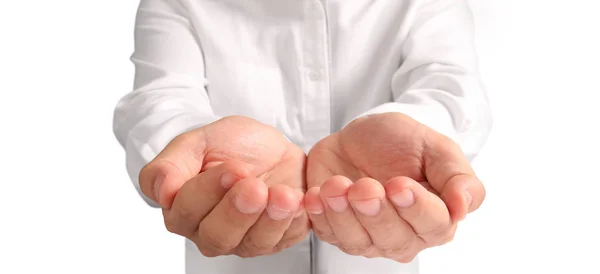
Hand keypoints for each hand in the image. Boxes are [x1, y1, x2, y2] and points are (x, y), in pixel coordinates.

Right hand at [139, 116, 309, 257]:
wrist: (268, 147)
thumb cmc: (229, 146)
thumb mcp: (197, 142)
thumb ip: (171, 165)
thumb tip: (161, 191)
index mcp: (182, 209)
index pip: (185, 212)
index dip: (207, 192)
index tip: (230, 168)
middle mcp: (209, 231)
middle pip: (216, 237)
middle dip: (237, 211)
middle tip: (253, 185)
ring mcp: (244, 239)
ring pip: (252, 244)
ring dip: (269, 220)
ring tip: (282, 195)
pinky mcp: (276, 238)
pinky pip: (285, 239)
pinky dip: (293, 222)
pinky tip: (298, 201)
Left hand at [304, 113, 484, 261]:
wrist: (364, 136)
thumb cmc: (404, 143)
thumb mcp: (436, 148)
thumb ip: (457, 176)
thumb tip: (464, 206)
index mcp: (437, 218)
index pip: (433, 225)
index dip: (415, 208)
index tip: (399, 184)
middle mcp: (405, 235)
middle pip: (393, 239)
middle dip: (376, 212)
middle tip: (364, 185)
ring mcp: (369, 236)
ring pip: (358, 242)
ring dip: (344, 215)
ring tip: (335, 186)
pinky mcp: (338, 229)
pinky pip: (327, 233)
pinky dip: (319, 215)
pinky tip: (315, 194)